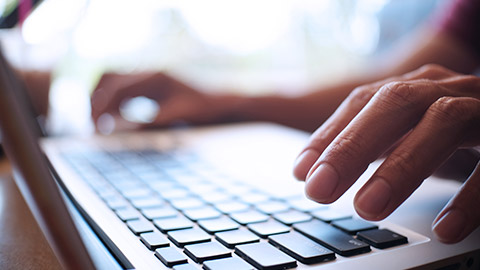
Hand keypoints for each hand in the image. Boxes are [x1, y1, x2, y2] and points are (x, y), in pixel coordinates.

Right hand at [91, 72, 235, 129]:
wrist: (222, 101)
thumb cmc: (202, 107)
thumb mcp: (173, 116)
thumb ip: (145, 121)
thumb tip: (116, 130)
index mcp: (152, 77)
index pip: (114, 87)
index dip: (99, 106)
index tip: (94, 127)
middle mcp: (149, 73)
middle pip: (108, 78)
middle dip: (95, 99)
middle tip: (91, 124)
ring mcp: (151, 77)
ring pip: (115, 82)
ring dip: (104, 100)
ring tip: (99, 124)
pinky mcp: (154, 85)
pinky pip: (126, 90)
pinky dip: (116, 103)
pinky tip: (115, 120)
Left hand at [293, 64, 479, 243]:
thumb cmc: (463, 133)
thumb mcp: (415, 131)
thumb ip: (376, 144)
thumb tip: (314, 170)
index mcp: (419, 87)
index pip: (364, 101)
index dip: (329, 134)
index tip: (300, 171)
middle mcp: (449, 90)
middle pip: (395, 102)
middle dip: (352, 145)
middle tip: (318, 189)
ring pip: (442, 123)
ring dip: (401, 166)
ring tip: (366, 207)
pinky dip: (470, 198)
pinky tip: (444, 228)